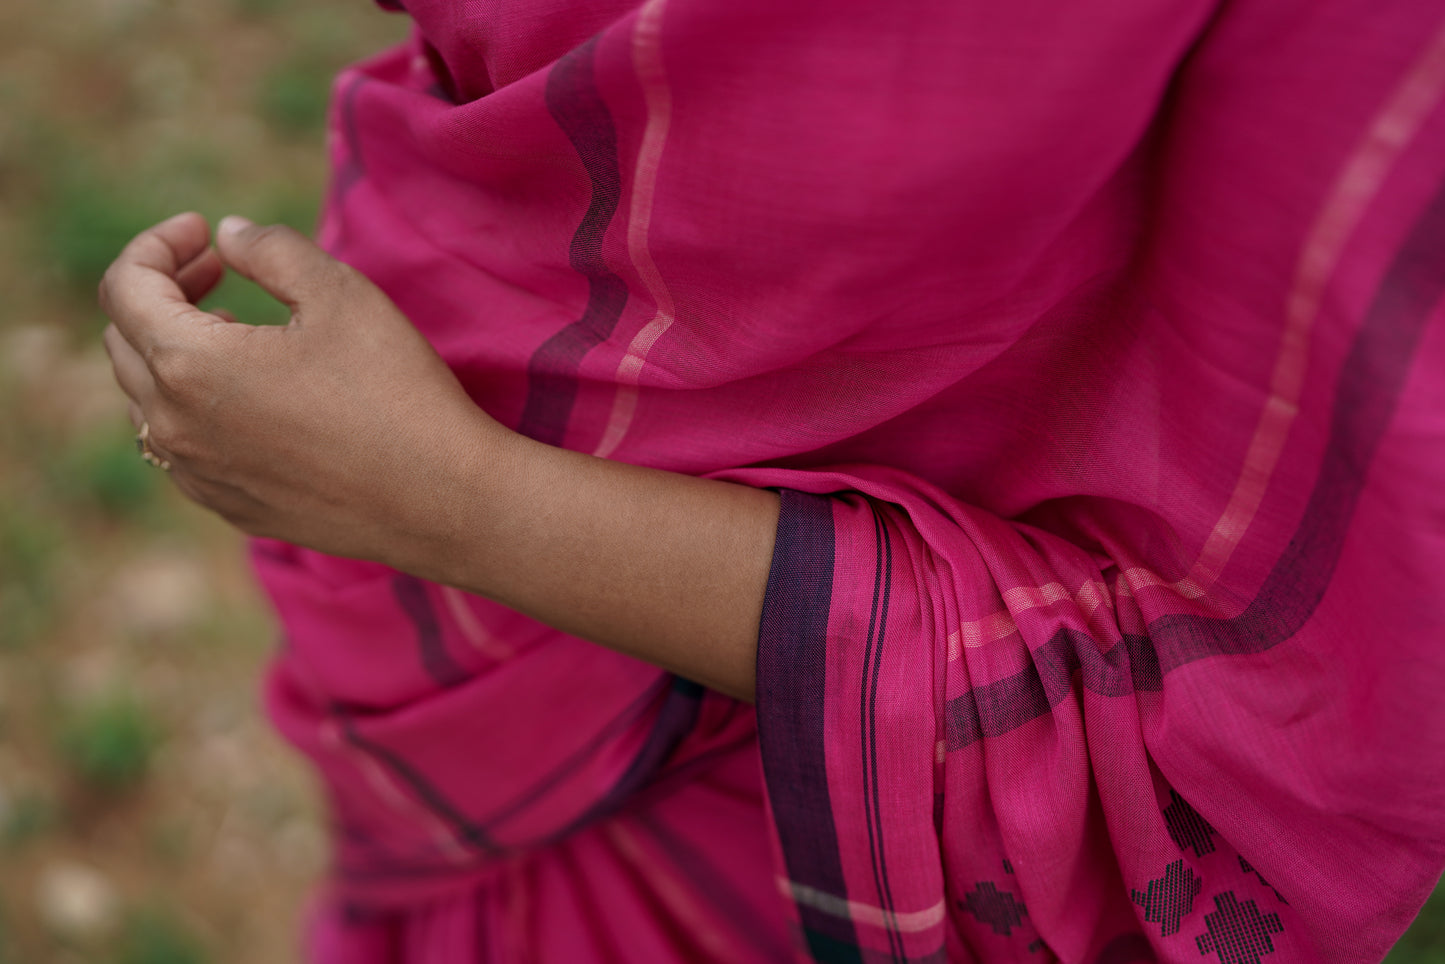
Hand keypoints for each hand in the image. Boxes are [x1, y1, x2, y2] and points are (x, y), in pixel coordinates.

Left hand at [99, 212, 499, 573]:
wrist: (443, 499)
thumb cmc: (395, 391)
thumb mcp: (341, 294)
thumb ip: (271, 249)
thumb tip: (230, 235)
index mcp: (190, 364)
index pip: (125, 287)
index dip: (157, 245)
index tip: (203, 230)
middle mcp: (175, 427)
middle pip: (124, 342)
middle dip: (161, 293)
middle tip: (218, 271)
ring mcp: (200, 475)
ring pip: (148, 400)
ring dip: (175, 352)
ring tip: (233, 330)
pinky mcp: (232, 508)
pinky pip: (183, 449)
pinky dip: (195, 408)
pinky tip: (250, 398)